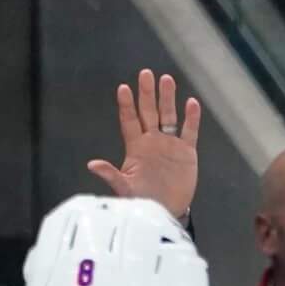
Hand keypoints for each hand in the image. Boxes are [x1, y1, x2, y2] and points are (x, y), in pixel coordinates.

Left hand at [86, 69, 202, 221]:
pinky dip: (191, 118)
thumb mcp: (125, 189)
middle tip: (146, 74)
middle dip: (147, 93)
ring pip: (169, 116)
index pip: (130, 120)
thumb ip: (111, 175)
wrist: (166, 211)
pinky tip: (192, 103)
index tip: (123, 89)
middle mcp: (152, 141)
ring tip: (167, 79)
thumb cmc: (143, 200)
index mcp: (135, 147)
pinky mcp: (186, 153)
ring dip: (168, 99)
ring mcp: (170, 145)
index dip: (127, 105)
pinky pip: (189, 131)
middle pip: (149, 112)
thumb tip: (92, 164)